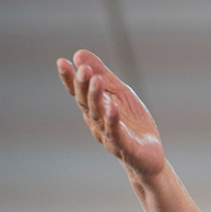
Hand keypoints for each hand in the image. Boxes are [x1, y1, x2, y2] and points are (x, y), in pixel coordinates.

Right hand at [57, 50, 165, 178]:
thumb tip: (79, 54)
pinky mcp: (125, 147)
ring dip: (96, 98)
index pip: (79, 93)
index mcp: (95, 110)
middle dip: (83, 86)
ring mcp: (110, 136)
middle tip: (83, 69)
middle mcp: (97, 123)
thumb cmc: (132, 125)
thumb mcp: (120, 95)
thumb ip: (103, 76)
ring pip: (99, 116)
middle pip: (86, 103)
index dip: (69, 79)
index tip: (62, 62)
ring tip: (96, 80)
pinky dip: (113, 120)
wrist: (149, 157)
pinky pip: (117, 133)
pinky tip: (112, 107)